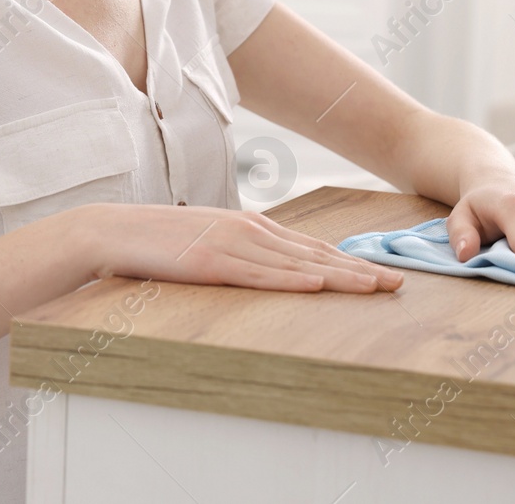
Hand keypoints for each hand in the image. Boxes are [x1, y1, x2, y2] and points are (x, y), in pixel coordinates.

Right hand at [75, 203, 404, 293]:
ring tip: (374, 287)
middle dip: (359, 270)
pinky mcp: (212, 262)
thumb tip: (269, 271)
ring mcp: (232, 245)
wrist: (117, 232)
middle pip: (316, 254)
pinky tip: (318, 282)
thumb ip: (242, 254)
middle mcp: (249, 231)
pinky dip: (292, 278)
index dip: (351, 261)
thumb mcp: (210, 244)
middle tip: (398, 283)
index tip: (383, 273)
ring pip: (298, 264)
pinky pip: (260, 274)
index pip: (312, 247)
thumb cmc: (161, 243)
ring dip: (340, 276)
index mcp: (251, 227)